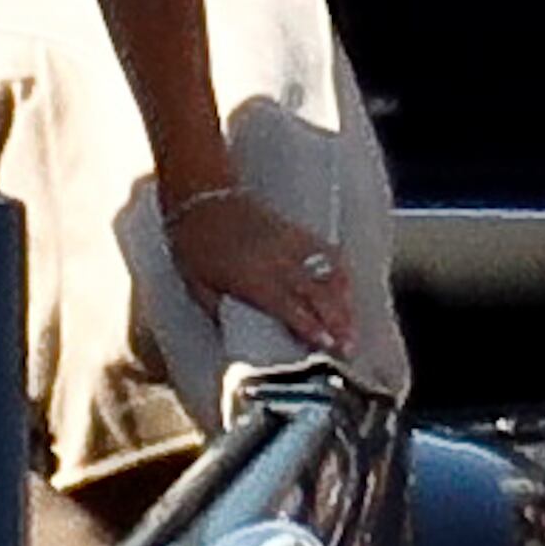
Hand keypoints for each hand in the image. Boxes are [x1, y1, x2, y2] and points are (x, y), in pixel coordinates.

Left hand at [166, 183, 359, 358]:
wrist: (200, 197)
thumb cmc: (193, 243)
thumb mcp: (196, 285)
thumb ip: (218, 313)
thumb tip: (234, 338)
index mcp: (252, 278)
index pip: (291, 308)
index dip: (312, 329)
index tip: (329, 347)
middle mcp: (278, 262)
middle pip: (318, 295)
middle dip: (338, 323)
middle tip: (349, 348)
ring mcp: (291, 244)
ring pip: (329, 276)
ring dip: (345, 302)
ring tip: (351, 327)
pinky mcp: (297, 231)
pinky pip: (328, 253)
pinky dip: (340, 273)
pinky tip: (346, 290)